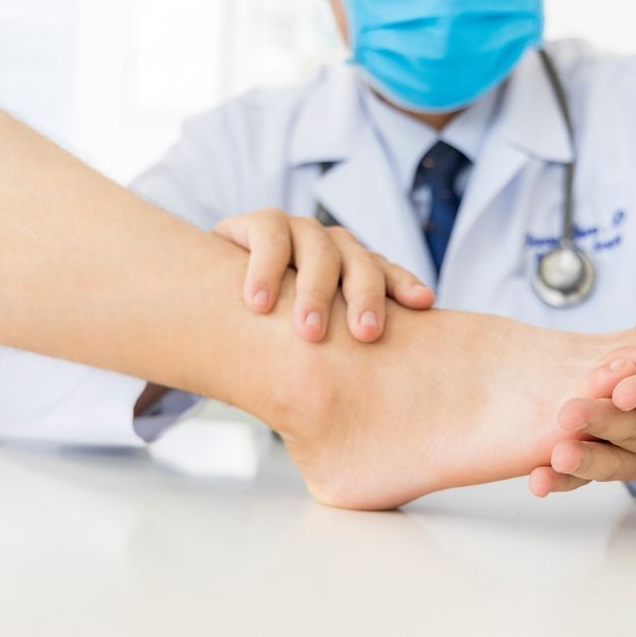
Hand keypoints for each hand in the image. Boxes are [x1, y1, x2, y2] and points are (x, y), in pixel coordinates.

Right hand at [213, 209, 434, 342]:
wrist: (213, 297)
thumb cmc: (278, 328)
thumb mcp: (315, 340)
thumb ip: (345, 355)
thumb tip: (383, 411)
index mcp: (354, 268)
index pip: (387, 273)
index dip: (404, 285)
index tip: (422, 304)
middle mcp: (332, 247)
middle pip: (359, 262)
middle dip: (366, 298)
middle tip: (365, 336)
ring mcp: (297, 232)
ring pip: (318, 249)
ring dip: (316, 290)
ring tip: (309, 331)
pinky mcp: (257, 225)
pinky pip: (269, 236)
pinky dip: (265, 268)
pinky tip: (260, 302)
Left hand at [529, 270, 635, 496]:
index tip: (624, 387)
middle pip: (635, 428)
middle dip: (604, 421)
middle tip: (571, 413)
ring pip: (611, 460)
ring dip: (583, 460)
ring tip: (557, 456)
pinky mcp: (610, 466)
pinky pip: (585, 479)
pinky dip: (561, 483)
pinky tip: (536, 481)